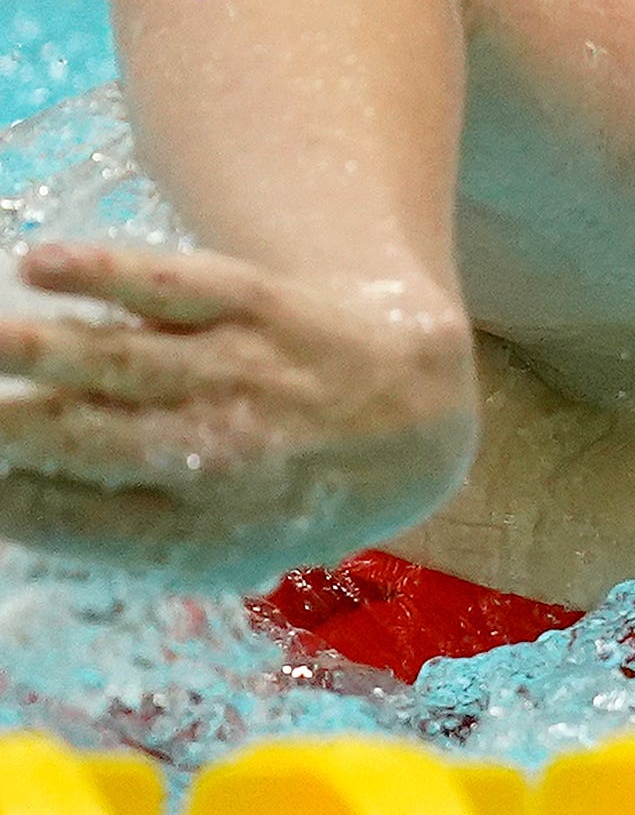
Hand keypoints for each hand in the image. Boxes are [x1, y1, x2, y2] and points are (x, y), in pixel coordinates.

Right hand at [0, 242, 478, 586]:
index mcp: (198, 536)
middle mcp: (219, 456)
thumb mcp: (227, 547)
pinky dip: (111, 272)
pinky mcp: (260, 306)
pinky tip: (41, 267)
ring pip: (122, 359)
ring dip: (36, 348)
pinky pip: (178, 284)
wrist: (413, 420)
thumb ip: (120, 532)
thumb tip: (12, 501)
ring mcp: (241, 374)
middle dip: (3, 423)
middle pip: (83, 438)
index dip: (2, 494)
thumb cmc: (290, 492)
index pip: (66, 517)